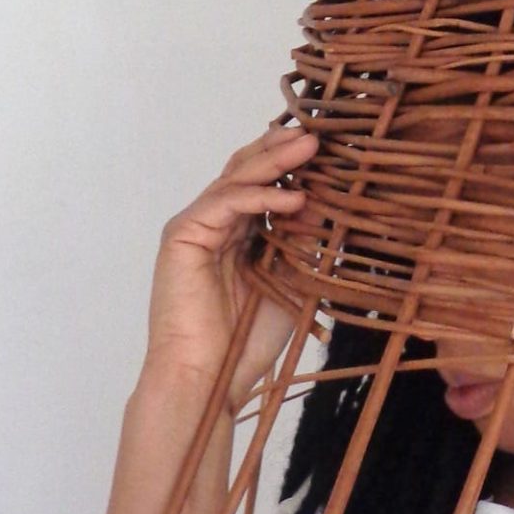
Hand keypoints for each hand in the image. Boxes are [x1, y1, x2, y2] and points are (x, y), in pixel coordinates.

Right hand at [145, 120, 316, 408]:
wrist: (208, 379)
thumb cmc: (246, 341)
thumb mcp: (291, 281)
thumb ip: (303, 243)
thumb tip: (327, 204)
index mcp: (238, 231)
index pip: (264, 182)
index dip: (292, 163)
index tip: (331, 147)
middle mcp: (214, 221)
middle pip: (247, 169)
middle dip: (283, 149)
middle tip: (319, 134)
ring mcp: (196, 225)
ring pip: (236, 177)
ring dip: (275, 160)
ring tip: (310, 147)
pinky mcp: (182, 234)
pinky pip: (224, 202)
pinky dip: (259, 196)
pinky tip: (293, 199)